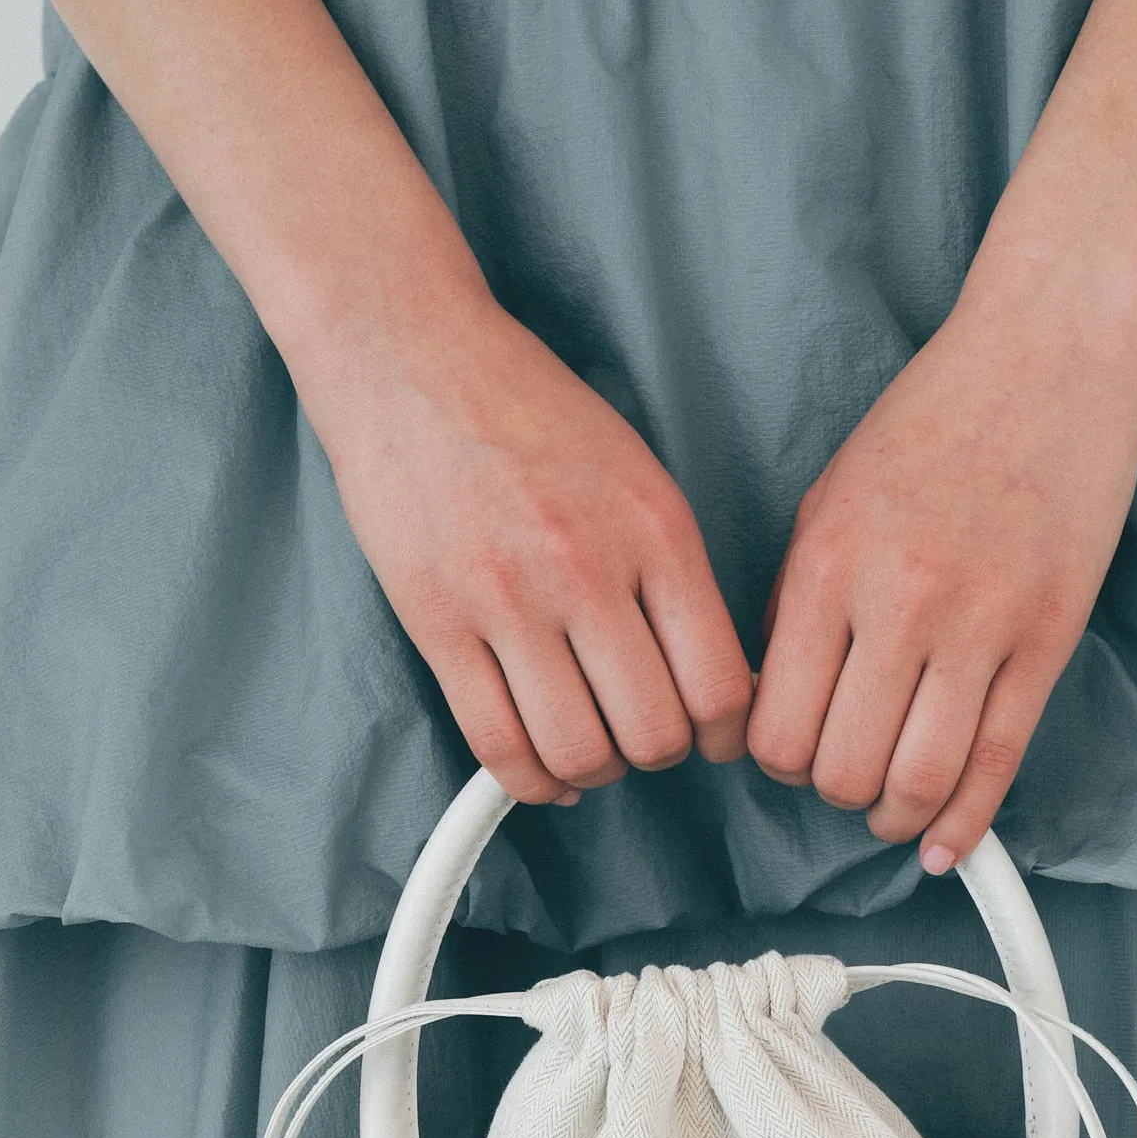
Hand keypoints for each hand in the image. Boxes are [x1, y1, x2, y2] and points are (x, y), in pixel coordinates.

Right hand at [305, 283, 752, 804]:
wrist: (412, 357)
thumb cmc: (531, 415)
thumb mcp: (638, 477)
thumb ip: (677, 578)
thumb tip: (715, 683)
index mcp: (655, 532)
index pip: (719, 686)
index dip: (724, 736)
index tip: (709, 737)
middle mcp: (587, 570)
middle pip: (654, 734)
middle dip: (658, 755)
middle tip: (642, 736)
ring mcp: (508, 600)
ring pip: (580, 751)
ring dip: (595, 770)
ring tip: (590, 745)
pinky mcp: (437, 623)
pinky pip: (497, 745)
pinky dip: (530, 780)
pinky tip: (543, 769)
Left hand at [748, 269, 1136, 866]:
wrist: (1048, 359)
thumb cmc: (933, 424)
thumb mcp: (828, 500)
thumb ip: (799, 604)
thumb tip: (776, 704)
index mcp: (828, 567)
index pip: (776, 727)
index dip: (775, 762)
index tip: (790, 753)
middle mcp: (899, 605)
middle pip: (841, 768)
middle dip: (833, 791)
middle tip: (842, 776)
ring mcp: (979, 627)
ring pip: (917, 782)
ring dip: (894, 815)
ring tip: (890, 806)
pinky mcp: (1045, 641)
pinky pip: (996, 763)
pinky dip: (966, 825)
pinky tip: (944, 847)